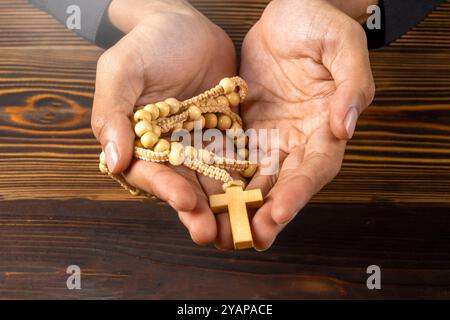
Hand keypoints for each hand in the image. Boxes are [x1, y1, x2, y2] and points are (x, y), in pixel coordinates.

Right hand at [91, 0, 235, 244]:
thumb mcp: (122, 70)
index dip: (165, 188)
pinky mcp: (225, 136)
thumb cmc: (149, 43)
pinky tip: (258, 196)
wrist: (187, 25)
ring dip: (222, 204)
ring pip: (210, 180)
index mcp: (139, 141)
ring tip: (237, 225)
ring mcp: (199, 145)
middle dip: (196, 210)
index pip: (149, 172)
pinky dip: (245, 178)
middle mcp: (169, 150)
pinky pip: (235, 160)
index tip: (185, 200)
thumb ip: (113, 113)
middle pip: (181, 186)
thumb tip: (113, 161)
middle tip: (211, 233)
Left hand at [215, 0, 374, 249]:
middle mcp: (299, 139)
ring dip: (241, 206)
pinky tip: (207, 198)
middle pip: (284, 184)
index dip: (298, 192)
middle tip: (245, 238)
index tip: (278, 213)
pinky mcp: (248, 128)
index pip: (315, 167)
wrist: (288, 12)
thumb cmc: (320, 22)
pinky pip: (233, 157)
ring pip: (257, 179)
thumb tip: (344, 129)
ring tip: (223, 231)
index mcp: (326, 125)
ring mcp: (272, 136)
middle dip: (266, 213)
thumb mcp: (342, 45)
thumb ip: (350, 86)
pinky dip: (222, 179)